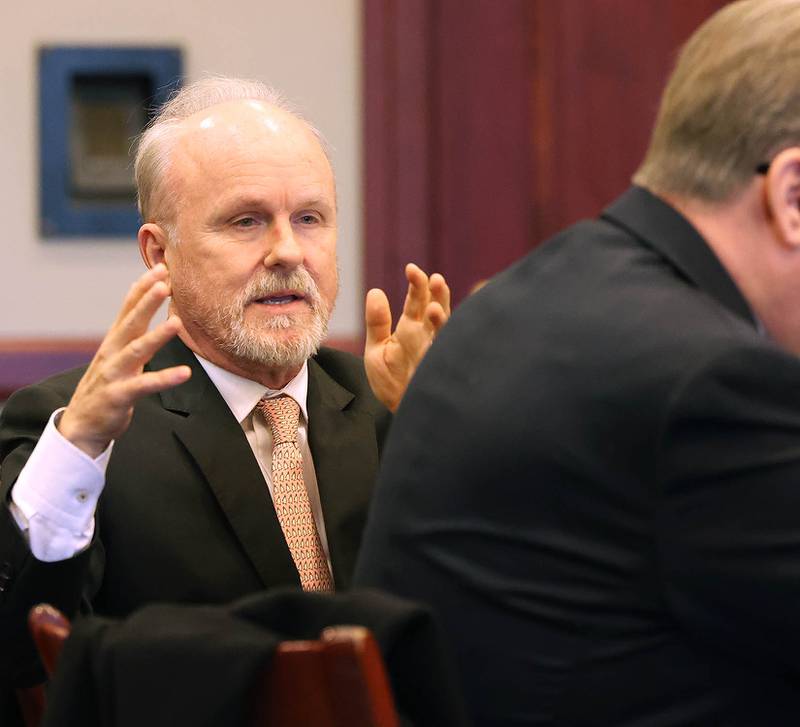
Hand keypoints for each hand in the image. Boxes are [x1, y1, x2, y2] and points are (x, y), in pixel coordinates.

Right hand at [58, 264, 191, 457]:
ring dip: (156, 336)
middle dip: (146, 301)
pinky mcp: (119, 395)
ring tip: (177, 322)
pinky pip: (144, 385)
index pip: (128, 308)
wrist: (82, 424)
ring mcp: (114, 373)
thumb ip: (131, 328)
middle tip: (165, 282)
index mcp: (115, 340)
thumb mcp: (118, 352)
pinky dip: (164, 378)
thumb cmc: (107, 384)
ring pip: (136, 350)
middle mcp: (112, 352)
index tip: (160, 268)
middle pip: (130, 322)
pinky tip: (184, 372)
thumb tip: (142, 298)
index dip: (143, 288)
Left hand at [364, 263, 450, 411]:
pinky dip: (451, 347)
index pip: (417, 301)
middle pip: (435, 311)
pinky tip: (448, 340)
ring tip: (434, 310)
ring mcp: (435, 356)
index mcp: (412, 329)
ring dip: (441, 322)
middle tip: (433, 279)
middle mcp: (428, 339)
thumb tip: (375, 291)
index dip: (417, 285)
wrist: (399, 413)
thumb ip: (377, 322)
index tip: (411, 269)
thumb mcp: (377, 350)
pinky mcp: (438, 374)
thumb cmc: (392, 381)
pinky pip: (448, 359)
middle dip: (435, 296)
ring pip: (445, 333)